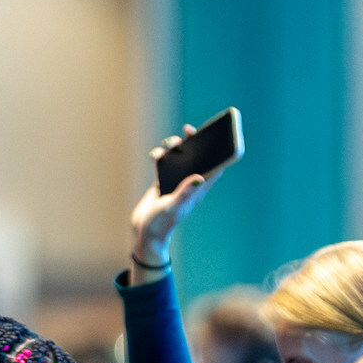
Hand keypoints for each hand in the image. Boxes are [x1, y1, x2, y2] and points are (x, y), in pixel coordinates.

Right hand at [129, 126, 224, 271]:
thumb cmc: (161, 222)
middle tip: (188, 130)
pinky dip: (161, 156)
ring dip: (175, 147)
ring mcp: (176, 182)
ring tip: (168, 143)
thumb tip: (200, 177)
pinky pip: (165, 163)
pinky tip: (155, 155)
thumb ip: (185, 192)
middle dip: (194, 143)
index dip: (218, 153)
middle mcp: (189, 185)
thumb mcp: (173, 206)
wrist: (145, 231)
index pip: (214, 170)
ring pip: (180, 159)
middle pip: (198, 159)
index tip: (214, 138)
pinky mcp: (163, 182)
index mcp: (197, 191)